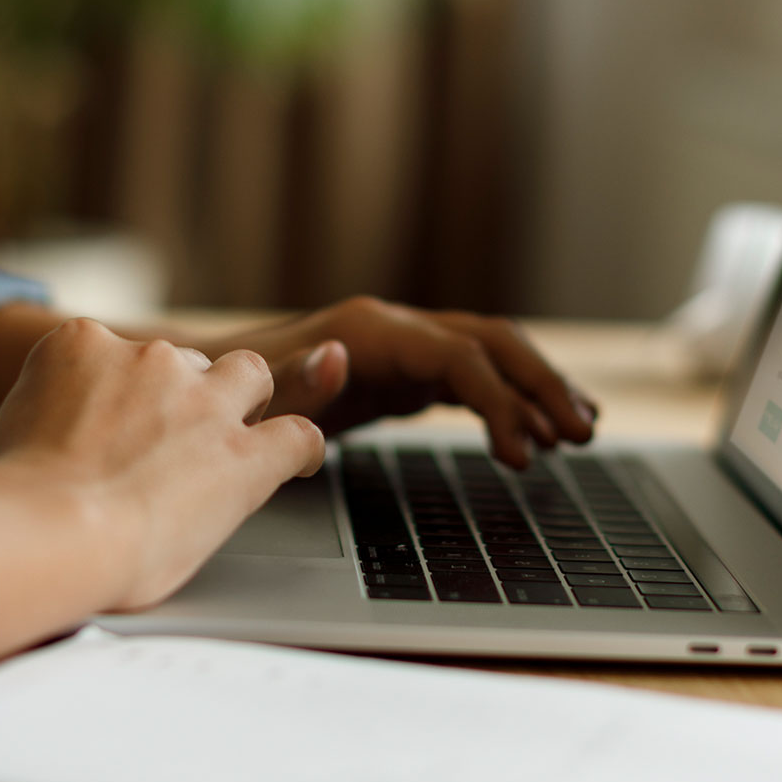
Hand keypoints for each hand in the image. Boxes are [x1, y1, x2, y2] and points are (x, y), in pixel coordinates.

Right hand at [0, 318, 324, 654]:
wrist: (53, 533)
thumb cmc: (7, 500)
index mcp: (81, 347)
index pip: (118, 353)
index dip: (126, 391)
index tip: (122, 422)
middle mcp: (150, 359)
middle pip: (186, 363)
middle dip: (185, 398)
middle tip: (175, 443)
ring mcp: (205, 402)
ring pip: (251, 375)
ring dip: (250, 403)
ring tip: (244, 434)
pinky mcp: (246, 455)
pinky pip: (298, 435)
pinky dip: (303, 449)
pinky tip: (303, 463)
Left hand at [200, 297, 598, 468]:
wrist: (199, 393)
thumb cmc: (226, 403)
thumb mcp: (256, 402)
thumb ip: (296, 383)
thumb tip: (340, 355)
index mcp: (369, 332)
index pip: (459, 358)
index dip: (500, 402)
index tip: (525, 453)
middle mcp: (393, 328)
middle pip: (491, 343)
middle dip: (541, 385)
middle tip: (582, 435)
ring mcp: (402, 346)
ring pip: (490, 354)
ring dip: (538, 387)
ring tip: (582, 431)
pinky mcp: (401, 371)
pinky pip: (470, 375)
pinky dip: (508, 398)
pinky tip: (537, 429)